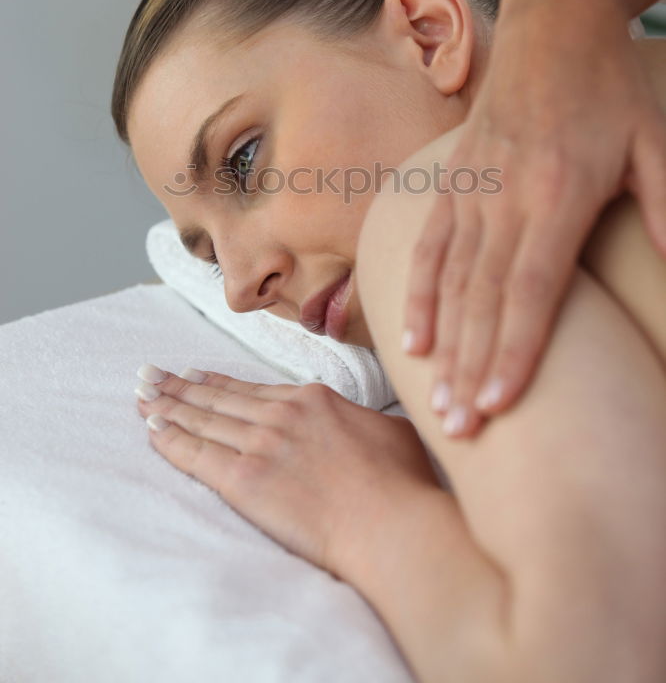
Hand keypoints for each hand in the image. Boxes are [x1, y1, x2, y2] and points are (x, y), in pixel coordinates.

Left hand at [134, 365, 439, 578]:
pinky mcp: (245, 480)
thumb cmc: (400, 483)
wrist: (389, 521)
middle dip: (181, 386)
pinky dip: (171, 440)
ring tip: (143, 396)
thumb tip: (367, 423)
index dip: (219, 382)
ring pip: (203, 420)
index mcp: (313, 400)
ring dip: (168, 407)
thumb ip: (366, 421)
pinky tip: (152, 431)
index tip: (196, 375)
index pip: (252, 389)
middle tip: (152, 375)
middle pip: (219, 399)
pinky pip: (196, 455)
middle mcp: (281, 414)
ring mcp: (261, 444)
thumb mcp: (394, 432)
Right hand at [403, 0, 665, 437]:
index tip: (496, 406)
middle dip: (469, 368)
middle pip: (483, 298)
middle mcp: (504, 198)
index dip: (512, 351)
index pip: (531, 290)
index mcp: (558, 195)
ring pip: (449, 280)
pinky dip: (416, 293)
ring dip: (441, 343)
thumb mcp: (657, 143)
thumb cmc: (611, 89)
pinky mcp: (453, 182)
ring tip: (433, 400)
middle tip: (458, 432)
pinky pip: (428, 246)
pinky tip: (410, 335)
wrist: (552, 28)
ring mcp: (471, 190)